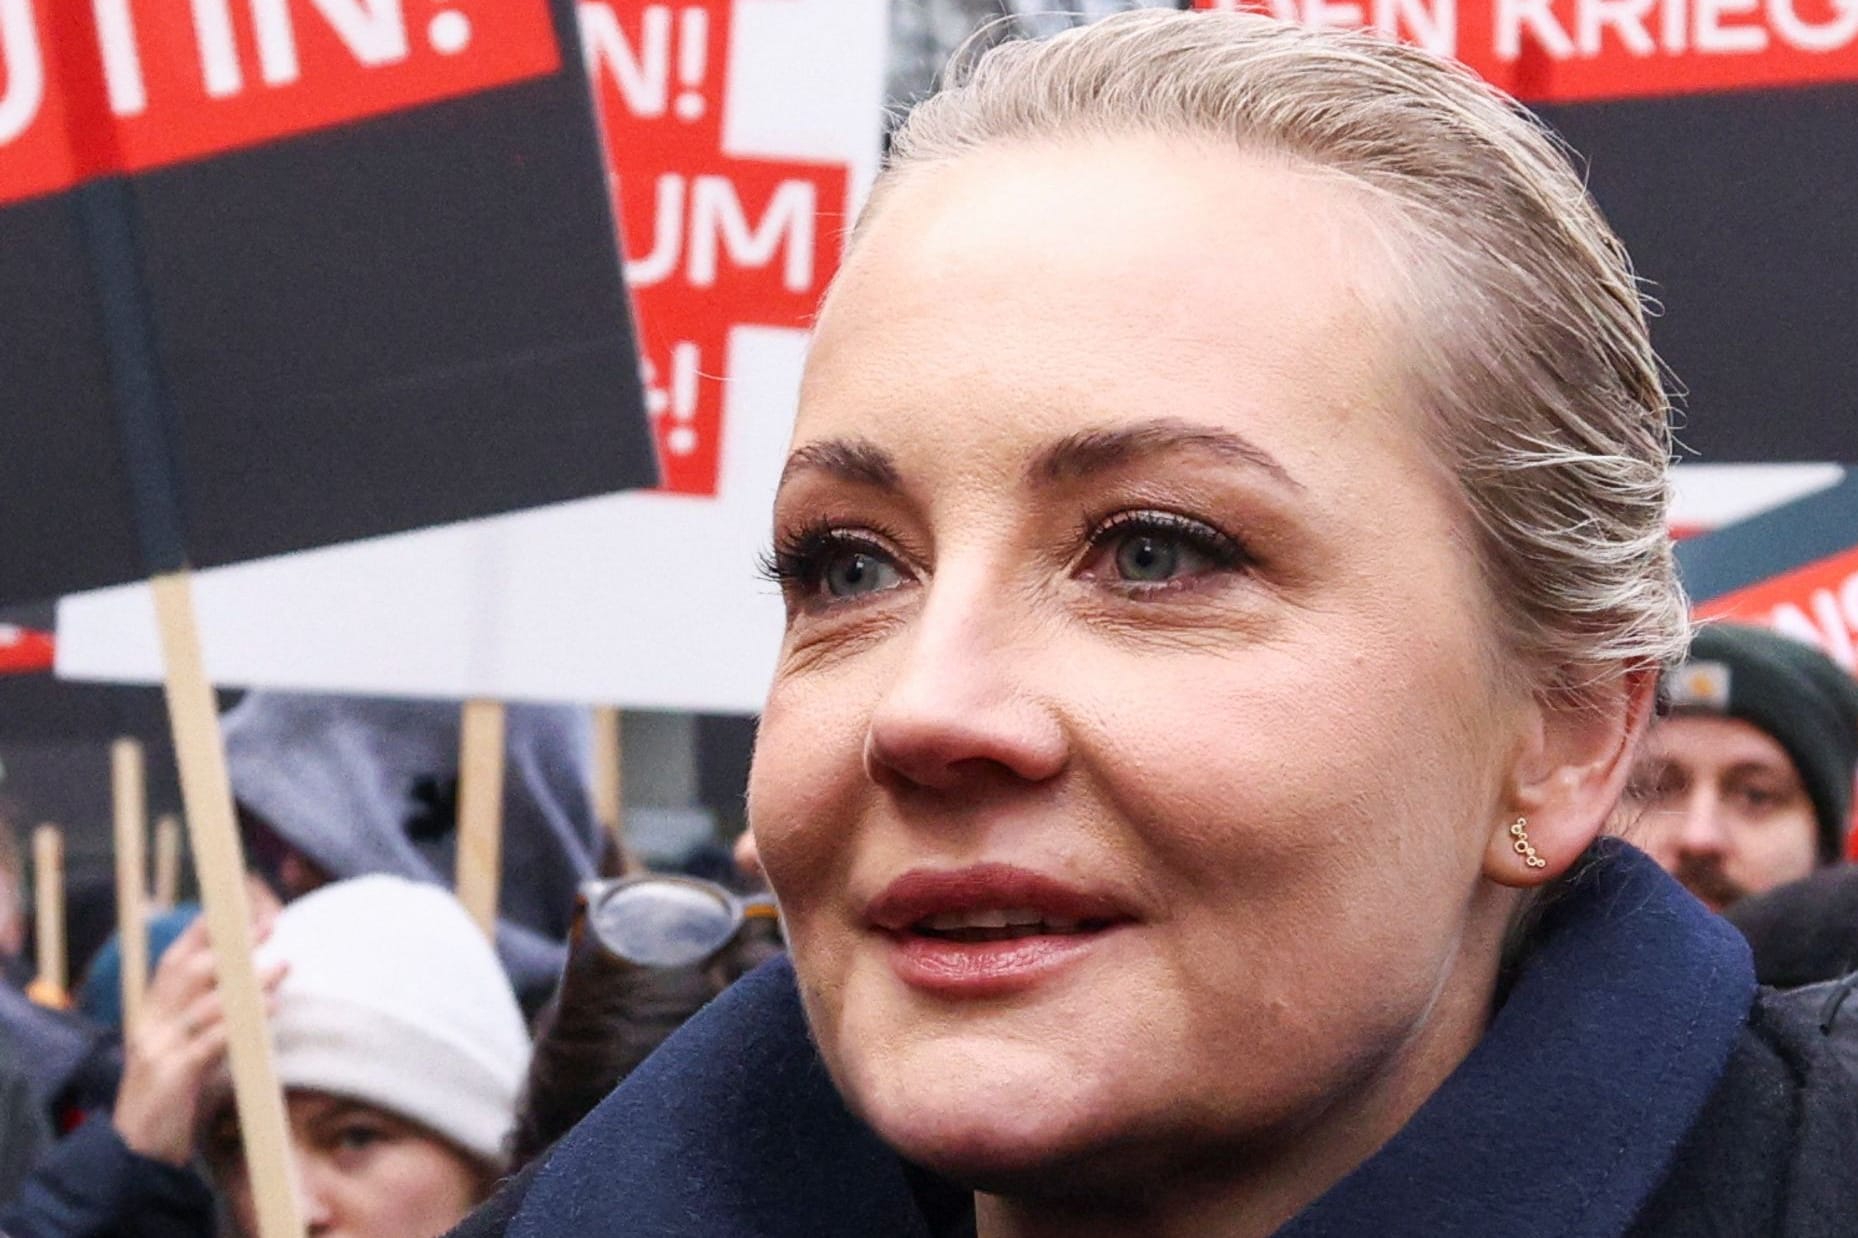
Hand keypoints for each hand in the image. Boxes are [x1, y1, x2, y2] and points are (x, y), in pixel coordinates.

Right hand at [112, 913, 287, 1165]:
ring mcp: (158, 1050)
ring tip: (282, 967)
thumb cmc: (175, 1095)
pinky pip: (207, 1044)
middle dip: (231, 946)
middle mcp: (151, 1024)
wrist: (136, 1152)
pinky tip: (268, 1011)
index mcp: (153, 1013)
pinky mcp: (171, 1078)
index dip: (204, 931)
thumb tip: (262, 985)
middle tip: (270, 926)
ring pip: (202, 1004)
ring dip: (246, 983)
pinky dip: (239, 1024)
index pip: (175, 960)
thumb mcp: (193, 1048)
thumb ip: (215, 1018)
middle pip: (188, 972)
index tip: (238, 907)